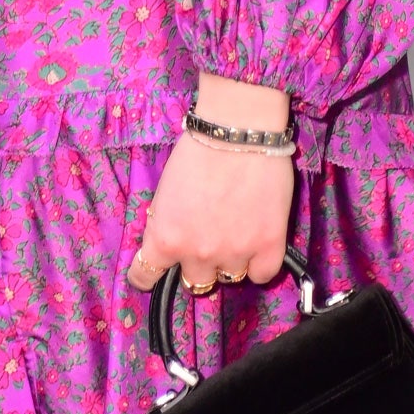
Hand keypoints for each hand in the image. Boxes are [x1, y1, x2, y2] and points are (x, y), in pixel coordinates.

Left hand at [128, 79, 294, 293]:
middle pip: (194, 282)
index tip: (154, 269)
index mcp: (165, 238)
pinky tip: (258, 246)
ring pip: (229, 277)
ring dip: (230, 260)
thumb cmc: (197, 150)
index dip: (148, 274)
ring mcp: (235, 253)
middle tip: (207, 239)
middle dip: (198, 263)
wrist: (237, 131)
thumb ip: (167, 223)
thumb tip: (172, 238)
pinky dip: (259, 264)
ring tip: (237, 233)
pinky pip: (262, 275)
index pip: (145, 276)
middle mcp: (197, 254)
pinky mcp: (269, 246)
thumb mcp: (165, 192)